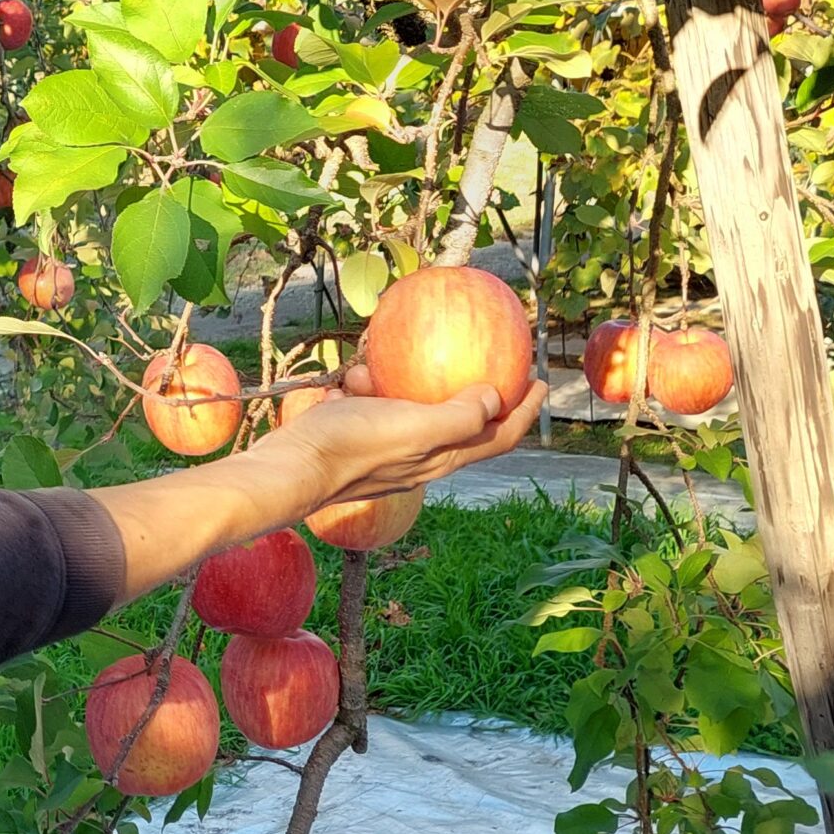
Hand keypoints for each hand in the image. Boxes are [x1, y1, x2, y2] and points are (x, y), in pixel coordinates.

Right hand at [267, 363, 544, 518]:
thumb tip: (493, 396)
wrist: (292, 468)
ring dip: (405, 387)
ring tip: (379, 369)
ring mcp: (388, 451)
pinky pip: (374, 408)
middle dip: (478, 398)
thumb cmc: (354, 445)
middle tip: (488, 365)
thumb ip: (459, 416)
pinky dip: (369, 390)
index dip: (526, 411)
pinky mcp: (357, 440)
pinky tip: (352, 378)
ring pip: (412, 412)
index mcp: (443, 456)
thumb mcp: (414, 426)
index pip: (500, 436)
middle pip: (464, 427)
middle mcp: (422, 457)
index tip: (541, 381)